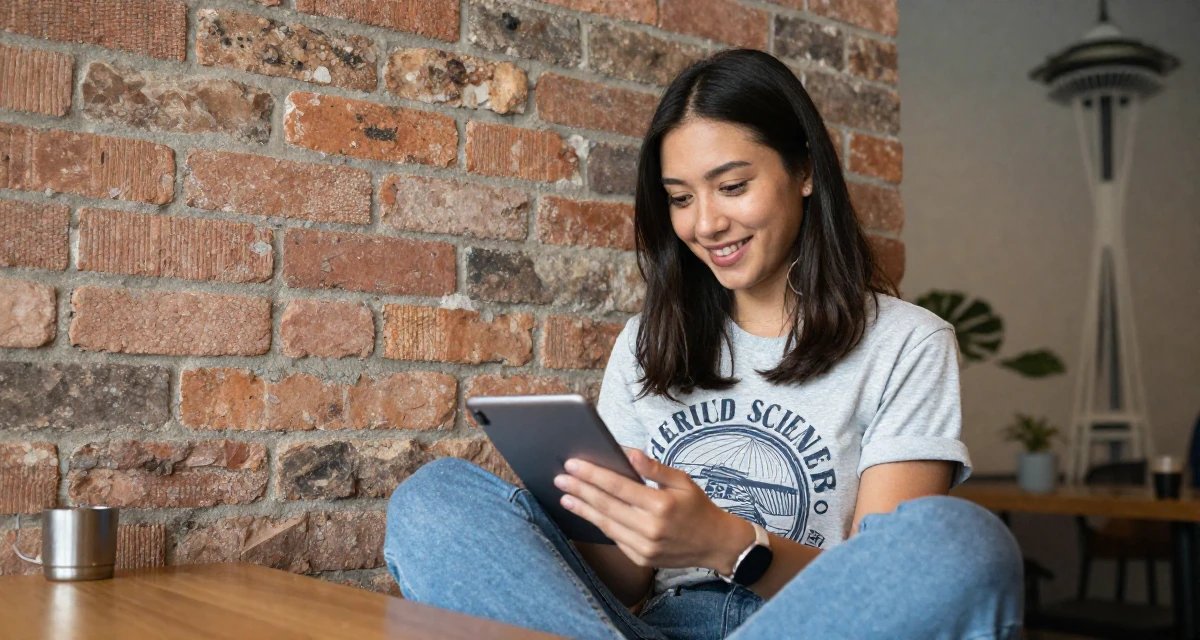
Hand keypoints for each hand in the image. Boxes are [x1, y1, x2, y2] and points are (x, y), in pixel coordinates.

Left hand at [554, 449, 753, 573]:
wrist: (715, 544)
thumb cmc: (698, 508)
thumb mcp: (683, 481)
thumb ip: (654, 469)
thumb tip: (628, 453)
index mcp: (660, 505)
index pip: (617, 486)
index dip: (592, 474)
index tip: (573, 464)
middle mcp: (650, 528)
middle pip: (606, 505)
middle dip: (580, 490)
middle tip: (560, 478)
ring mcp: (644, 547)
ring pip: (606, 524)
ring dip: (583, 509)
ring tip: (566, 497)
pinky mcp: (641, 559)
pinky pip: (614, 538)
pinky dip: (599, 524)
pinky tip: (587, 513)